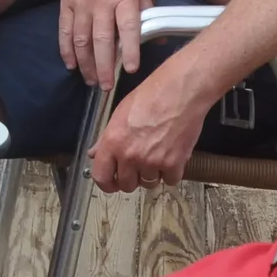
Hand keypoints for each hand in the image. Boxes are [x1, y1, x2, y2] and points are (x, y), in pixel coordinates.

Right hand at [57, 0, 152, 86]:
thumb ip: (147, 8)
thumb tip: (156, 35)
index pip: (128, 28)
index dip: (130, 50)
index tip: (131, 69)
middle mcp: (101, 0)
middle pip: (102, 40)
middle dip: (103, 67)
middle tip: (105, 86)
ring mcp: (81, 1)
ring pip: (81, 40)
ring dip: (85, 63)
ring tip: (90, 80)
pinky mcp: (66, 0)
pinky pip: (65, 29)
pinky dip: (66, 49)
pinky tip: (70, 63)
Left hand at [89, 67, 206, 191]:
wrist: (181, 91)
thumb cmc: (151, 96)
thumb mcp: (120, 113)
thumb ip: (106, 138)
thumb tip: (95, 154)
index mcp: (113, 142)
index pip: (102, 177)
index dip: (107, 183)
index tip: (112, 183)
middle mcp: (130, 156)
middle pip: (127, 185)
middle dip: (132, 177)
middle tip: (139, 164)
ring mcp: (152, 162)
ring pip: (149, 183)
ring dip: (153, 174)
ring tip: (158, 154)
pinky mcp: (173, 164)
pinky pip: (170, 180)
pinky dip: (172, 172)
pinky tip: (172, 155)